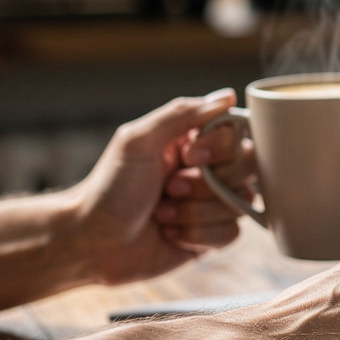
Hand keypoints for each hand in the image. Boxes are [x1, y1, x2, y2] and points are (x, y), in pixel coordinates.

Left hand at [70, 92, 253, 284]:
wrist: (93, 242)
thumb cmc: (110, 188)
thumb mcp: (138, 140)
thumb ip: (182, 113)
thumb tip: (228, 97)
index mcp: (191, 143)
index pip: (236, 134)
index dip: (219, 149)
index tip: (190, 157)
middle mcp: (207, 172)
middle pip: (247, 168)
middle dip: (206, 184)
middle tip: (170, 188)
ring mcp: (211, 205)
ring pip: (239, 204)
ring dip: (195, 212)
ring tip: (162, 214)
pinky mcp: (211, 237)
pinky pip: (231, 234)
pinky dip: (197, 235)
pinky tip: (170, 234)